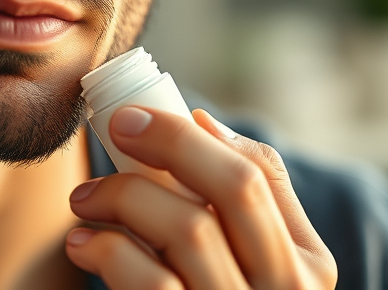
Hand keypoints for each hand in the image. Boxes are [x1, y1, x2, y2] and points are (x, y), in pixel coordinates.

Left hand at [66, 107, 336, 288]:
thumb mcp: (251, 268)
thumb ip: (243, 203)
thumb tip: (202, 120)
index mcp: (304, 267)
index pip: (260, 174)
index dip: (192, 133)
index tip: (135, 114)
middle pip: (234, 188)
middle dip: (168, 141)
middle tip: (113, 126)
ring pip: (188, 230)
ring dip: (123, 195)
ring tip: (84, 200)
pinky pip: (149, 282)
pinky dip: (106, 247)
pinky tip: (82, 241)